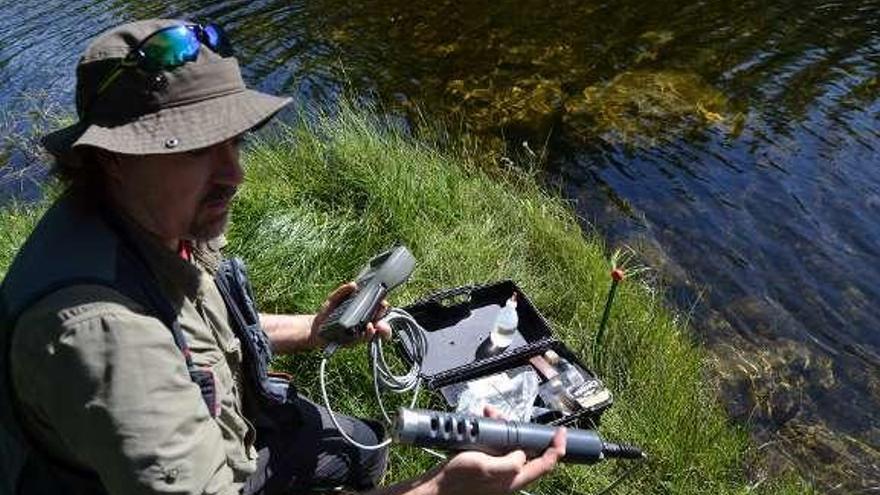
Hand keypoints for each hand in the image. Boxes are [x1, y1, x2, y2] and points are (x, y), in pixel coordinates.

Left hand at [310, 282, 392, 346]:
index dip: (382, 305)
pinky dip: (368, 334)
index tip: (383, 301)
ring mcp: (359, 333)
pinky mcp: (353, 342)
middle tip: (382, 308)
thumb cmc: (327, 314)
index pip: (377, 309)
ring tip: (375, 321)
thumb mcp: (333, 299)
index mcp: (361, 312)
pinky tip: (368, 327)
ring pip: (375, 331)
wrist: (315, 328)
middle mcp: (363, 323)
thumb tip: (353, 284)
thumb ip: (342, 291)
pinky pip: (364, 339)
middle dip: (383, 315)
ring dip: (379, 326)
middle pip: (380, 320)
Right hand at [423, 406, 566, 494]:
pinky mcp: (486, 465)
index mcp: (514, 480)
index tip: (561, 433)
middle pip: (528, 452)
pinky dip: (492, 433)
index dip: (557, 449)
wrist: (437, 488)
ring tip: (489, 416)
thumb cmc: (459, 480)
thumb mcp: (487, 468)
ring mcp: (497, 472)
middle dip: (522, 430)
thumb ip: (511, 462)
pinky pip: (497, 446)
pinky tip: (481, 423)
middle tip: (508, 418)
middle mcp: (509, 477)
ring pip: (511, 445)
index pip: (545, 465)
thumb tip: (522, 453)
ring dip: (504, 428)